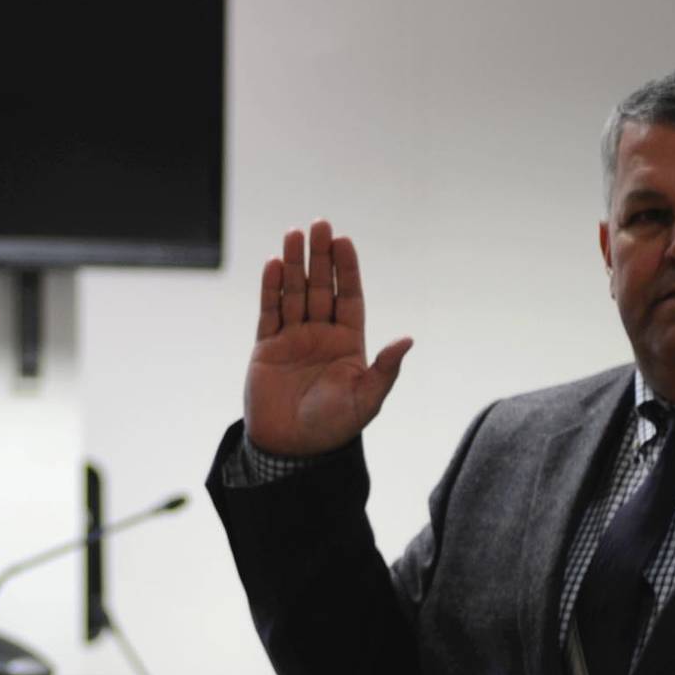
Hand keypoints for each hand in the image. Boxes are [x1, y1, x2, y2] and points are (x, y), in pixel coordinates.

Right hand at [243, 218, 411, 456]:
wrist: (291, 449)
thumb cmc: (333, 427)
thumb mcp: (366, 401)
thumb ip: (385, 370)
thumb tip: (407, 340)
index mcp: (348, 342)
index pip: (349, 297)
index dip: (347, 269)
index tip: (344, 241)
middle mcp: (321, 334)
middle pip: (321, 286)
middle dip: (320, 256)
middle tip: (319, 224)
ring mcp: (293, 338)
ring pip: (293, 292)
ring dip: (293, 264)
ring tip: (292, 234)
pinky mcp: (267, 347)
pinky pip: (269, 312)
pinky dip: (270, 289)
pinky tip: (272, 265)